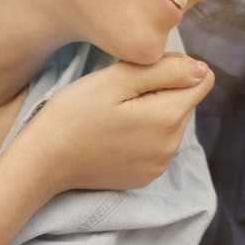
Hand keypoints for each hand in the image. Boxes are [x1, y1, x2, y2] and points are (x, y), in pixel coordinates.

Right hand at [8, 52, 214, 194]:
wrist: (41, 162)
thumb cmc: (72, 115)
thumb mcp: (115, 80)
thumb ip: (165, 70)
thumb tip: (203, 69)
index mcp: (168, 118)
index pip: (202, 80)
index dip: (174, 68)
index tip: (142, 73)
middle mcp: (171, 146)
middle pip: (186, 101)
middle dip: (163, 90)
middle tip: (122, 93)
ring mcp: (159, 165)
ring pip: (173, 122)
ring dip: (154, 111)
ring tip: (115, 114)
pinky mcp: (146, 176)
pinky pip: (159, 144)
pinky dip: (144, 134)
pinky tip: (115, 133)